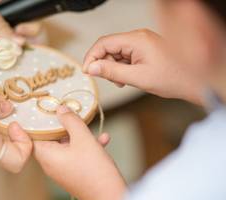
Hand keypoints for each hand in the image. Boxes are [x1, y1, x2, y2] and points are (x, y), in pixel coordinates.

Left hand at [34, 106, 125, 199]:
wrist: (109, 196)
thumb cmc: (94, 168)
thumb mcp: (83, 138)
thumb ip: (70, 121)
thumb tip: (60, 109)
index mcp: (47, 155)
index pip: (34, 135)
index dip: (38, 121)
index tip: (44, 109)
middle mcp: (51, 164)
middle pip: (51, 138)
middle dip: (63, 125)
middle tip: (70, 112)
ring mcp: (62, 169)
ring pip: (66, 145)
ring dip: (79, 135)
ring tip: (90, 125)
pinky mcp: (73, 173)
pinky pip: (76, 155)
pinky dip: (86, 146)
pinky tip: (104, 138)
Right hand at [83, 29, 204, 105]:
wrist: (194, 81)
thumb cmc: (172, 78)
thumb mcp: (137, 78)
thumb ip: (111, 72)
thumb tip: (91, 67)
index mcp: (137, 39)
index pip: (104, 43)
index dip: (91, 57)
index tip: (87, 71)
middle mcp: (138, 37)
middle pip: (109, 47)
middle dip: (104, 64)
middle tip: (109, 80)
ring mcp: (142, 42)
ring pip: (116, 52)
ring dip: (114, 67)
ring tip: (123, 81)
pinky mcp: (144, 49)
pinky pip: (126, 56)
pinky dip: (122, 67)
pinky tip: (128, 78)